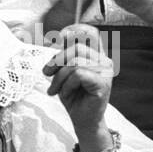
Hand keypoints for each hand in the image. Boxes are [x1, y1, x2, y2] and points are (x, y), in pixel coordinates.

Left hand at [42, 22, 114, 151]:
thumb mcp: (63, 71)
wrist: (82, 121)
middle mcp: (104, 61)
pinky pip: (78, 75)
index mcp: (96, 55)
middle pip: (78, 46)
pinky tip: (65, 93)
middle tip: (46, 73)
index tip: (56, 40)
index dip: (73, 30)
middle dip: (57, 59)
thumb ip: (62, 55)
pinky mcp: (103, 84)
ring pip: (75, 62)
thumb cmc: (73, 96)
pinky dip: (66, 84)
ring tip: (54, 88)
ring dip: (59, 77)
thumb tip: (51, 40)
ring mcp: (105, 72)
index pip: (90, 32)